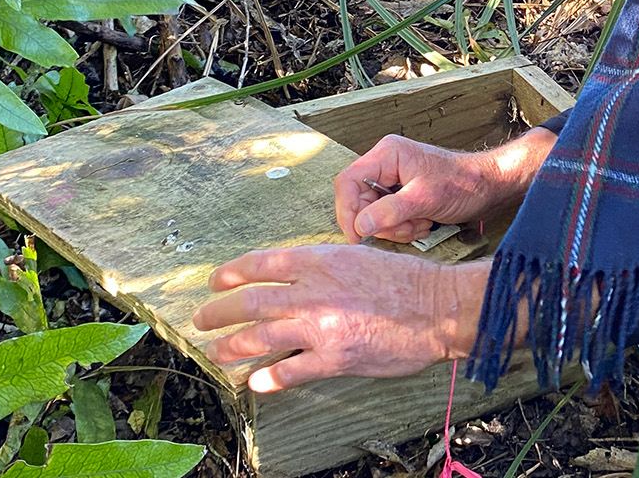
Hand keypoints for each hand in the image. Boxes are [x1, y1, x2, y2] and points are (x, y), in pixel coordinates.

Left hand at [192, 244, 490, 391]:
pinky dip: (268, 377)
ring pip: (259, 337)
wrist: (436, 307)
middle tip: (202, 320)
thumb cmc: (404, 279)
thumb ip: (322, 267)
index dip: (231, 274)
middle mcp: (312, 292)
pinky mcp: (333, 359)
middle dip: (218, 312)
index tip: (215, 282)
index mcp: (318, 261)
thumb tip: (293, 279)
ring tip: (217, 352)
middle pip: (249, 302)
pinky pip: (289, 371)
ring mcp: (320, 327)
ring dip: (231, 346)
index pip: (260, 264)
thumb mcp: (357, 256)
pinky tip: (256, 382)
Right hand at [333, 130, 555, 242]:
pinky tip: (423, 224)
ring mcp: (393, 179)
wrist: (489, 187)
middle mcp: (386, 164)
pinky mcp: (402, 194)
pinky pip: (388, 217)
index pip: (348, 182)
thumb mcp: (424, 199)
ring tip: (420, 225)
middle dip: (381, 222)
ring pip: (374, 213)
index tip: (357, 237)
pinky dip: (403, 227)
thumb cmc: (462, 184)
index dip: (347, 211)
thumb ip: (390, 211)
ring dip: (395, 227)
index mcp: (386, 155)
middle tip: (406, 229)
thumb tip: (360, 226)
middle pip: (359, 201)